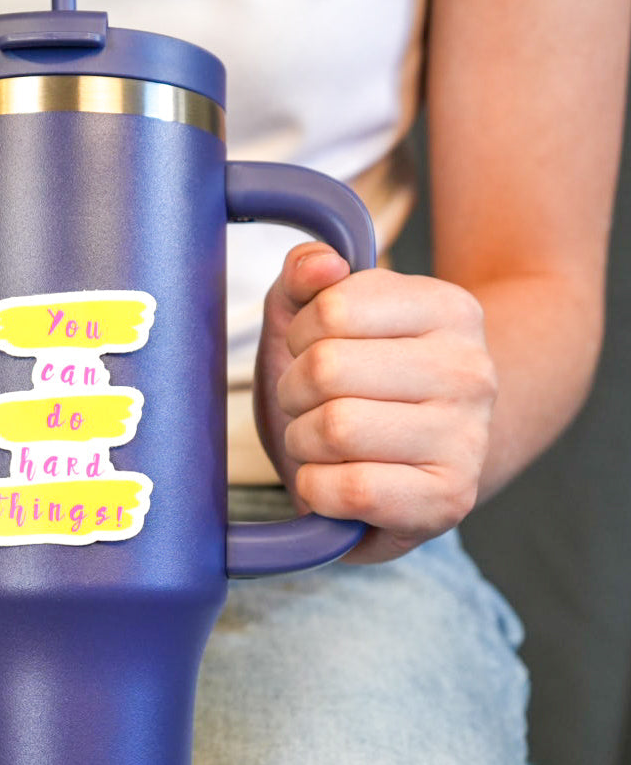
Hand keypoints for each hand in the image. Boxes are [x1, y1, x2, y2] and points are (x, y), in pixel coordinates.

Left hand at [254, 241, 497, 563]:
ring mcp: (467, 439)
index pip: (331, 308)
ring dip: (303, 442)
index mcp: (449, 309)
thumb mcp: (316, 321)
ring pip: (334, 430)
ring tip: (326, 444)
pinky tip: (335, 481)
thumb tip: (321, 264)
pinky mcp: (448, 501)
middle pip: (326, 370)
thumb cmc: (351, 388)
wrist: (406, 466)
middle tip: (314, 406)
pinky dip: (317, 488)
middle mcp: (471, 370)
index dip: (299, 338)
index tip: (316, 353)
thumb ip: (305, 275)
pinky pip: (349, 489)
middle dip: (294, 393)